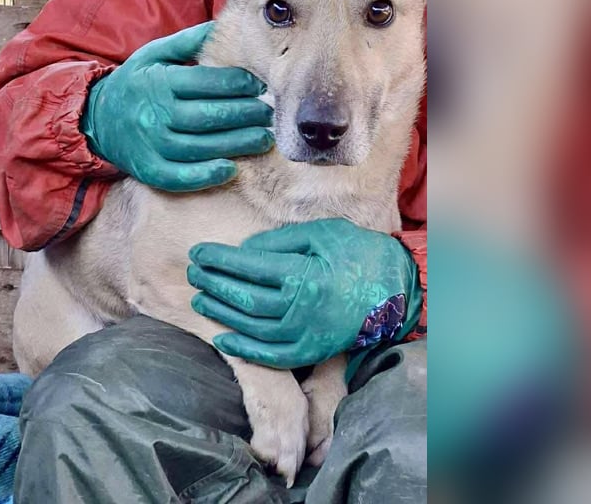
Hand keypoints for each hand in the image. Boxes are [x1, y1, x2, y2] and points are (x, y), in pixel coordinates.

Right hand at [81, 22, 273, 190]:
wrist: (95, 119)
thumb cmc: (135, 84)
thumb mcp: (153, 55)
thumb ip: (187, 42)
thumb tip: (221, 25)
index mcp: (159, 82)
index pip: (206, 83)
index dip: (237, 83)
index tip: (260, 85)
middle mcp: (154, 114)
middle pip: (209, 116)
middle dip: (245, 114)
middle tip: (270, 114)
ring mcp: (150, 144)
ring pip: (201, 147)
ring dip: (237, 144)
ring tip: (264, 139)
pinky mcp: (148, 169)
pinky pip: (180, 176)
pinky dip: (206, 175)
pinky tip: (230, 169)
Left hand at [187, 218, 422, 367]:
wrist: (398, 291)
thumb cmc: (359, 254)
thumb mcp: (323, 235)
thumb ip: (281, 242)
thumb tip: (244, 251)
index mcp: (305, 276)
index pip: (249, 268)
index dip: (219, 260)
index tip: (198, 253)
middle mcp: (302, 310)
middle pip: (245, 299)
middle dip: (213, 284)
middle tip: (192, 273)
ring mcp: (307, 335)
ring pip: (252, 328)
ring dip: (221, 314)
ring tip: (200, 299)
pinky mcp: (312, 351)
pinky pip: (271, 356)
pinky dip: (244, 349)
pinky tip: (222, 338)